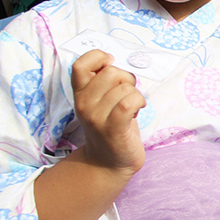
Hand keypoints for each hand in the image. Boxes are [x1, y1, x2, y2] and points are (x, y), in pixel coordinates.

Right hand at [71, 50, 145, 174]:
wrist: (108, 162)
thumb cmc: (111, 126)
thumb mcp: (101, 101)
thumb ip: (104, 82)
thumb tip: (115, 62)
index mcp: (80, 93)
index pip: (80, 64)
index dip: (98, 58)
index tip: (112, 65)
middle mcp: (84, 103)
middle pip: (111, 72)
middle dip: (127, 79)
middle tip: (127, 94)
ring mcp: (96, 117)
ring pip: (125, 87)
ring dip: (135, 95)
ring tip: (130, 108)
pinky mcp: (113, 128)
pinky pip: (130, 102)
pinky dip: (139, 102)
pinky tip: (139, 109)